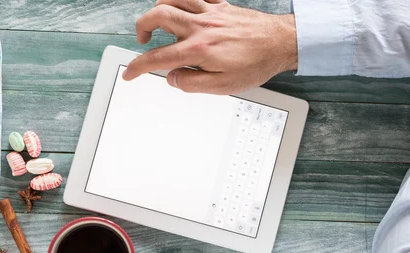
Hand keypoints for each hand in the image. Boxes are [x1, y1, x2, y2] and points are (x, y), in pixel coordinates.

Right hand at [122, 0, 297, 94]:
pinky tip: (182, 9)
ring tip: (158, 24)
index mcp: (198, 50)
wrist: (280, 43)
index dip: (138, 66)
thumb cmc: (256, 64)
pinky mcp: (220, 6)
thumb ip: (192, 83)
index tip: (129, 72)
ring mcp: (209, 13)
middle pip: (158, 16)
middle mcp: (200, 27)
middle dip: (142, 27)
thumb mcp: (222, 87)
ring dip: (158, 10)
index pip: (157, 57)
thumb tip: (173, 78)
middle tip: (142, 41)